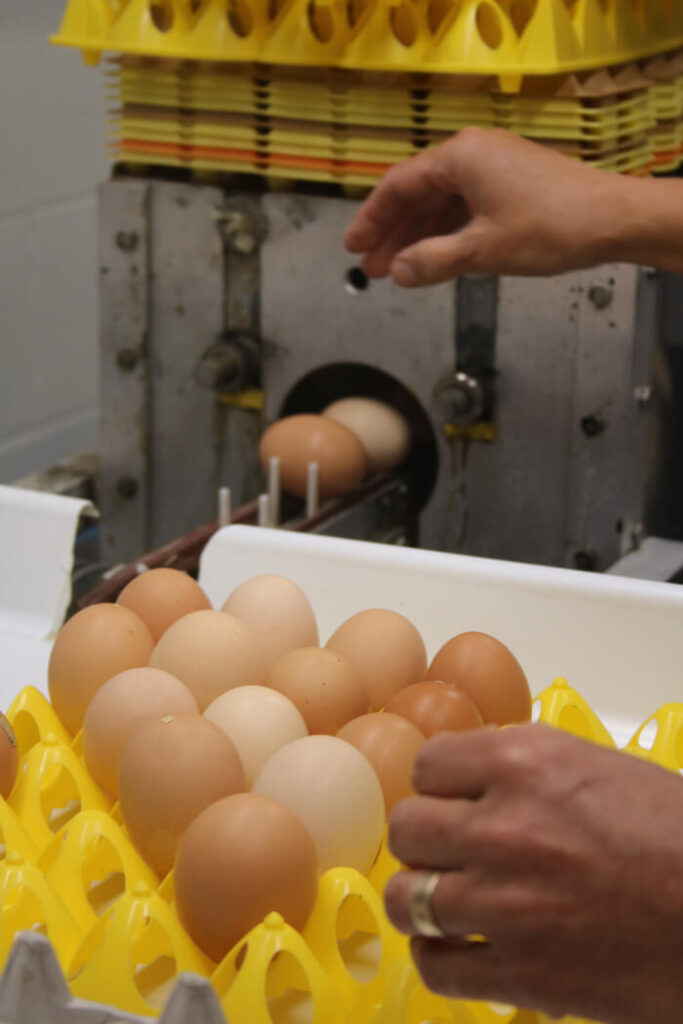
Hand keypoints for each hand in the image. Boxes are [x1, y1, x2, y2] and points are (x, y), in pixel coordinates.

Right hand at [344, 128, 627, 285]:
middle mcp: (473, 154)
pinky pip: (465, 207)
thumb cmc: (551, 227)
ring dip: (418, 236)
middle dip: (393, 232)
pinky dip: (446, 232)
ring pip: (442, 203)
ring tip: (397, 269)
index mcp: (460, 157)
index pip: (399, 185)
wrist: (612, 219)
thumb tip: (397, 271)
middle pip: (418, 193)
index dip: (372, 218)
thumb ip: (433, 261)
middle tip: (371, 266)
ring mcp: (494, 168)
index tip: (353, 246)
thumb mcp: (483, 250)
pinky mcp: (511, 184)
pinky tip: (435, 258)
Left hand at [385, 724, 682, 1023]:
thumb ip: (524, 768)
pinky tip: (455, 948)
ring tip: (443, 901)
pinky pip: (437, 967)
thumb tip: (470, 779)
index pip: (428, 764)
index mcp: (525, 763)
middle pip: (407, 829)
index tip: (451, 799)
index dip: (438, 784)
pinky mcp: (524, 975)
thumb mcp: (597, 768)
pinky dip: (437, 957)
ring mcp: (507, 905)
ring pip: (406, 898)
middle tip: (447, 851)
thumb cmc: (675, 833)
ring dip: (421, 898)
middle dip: (423, 840)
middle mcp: (504, 828)